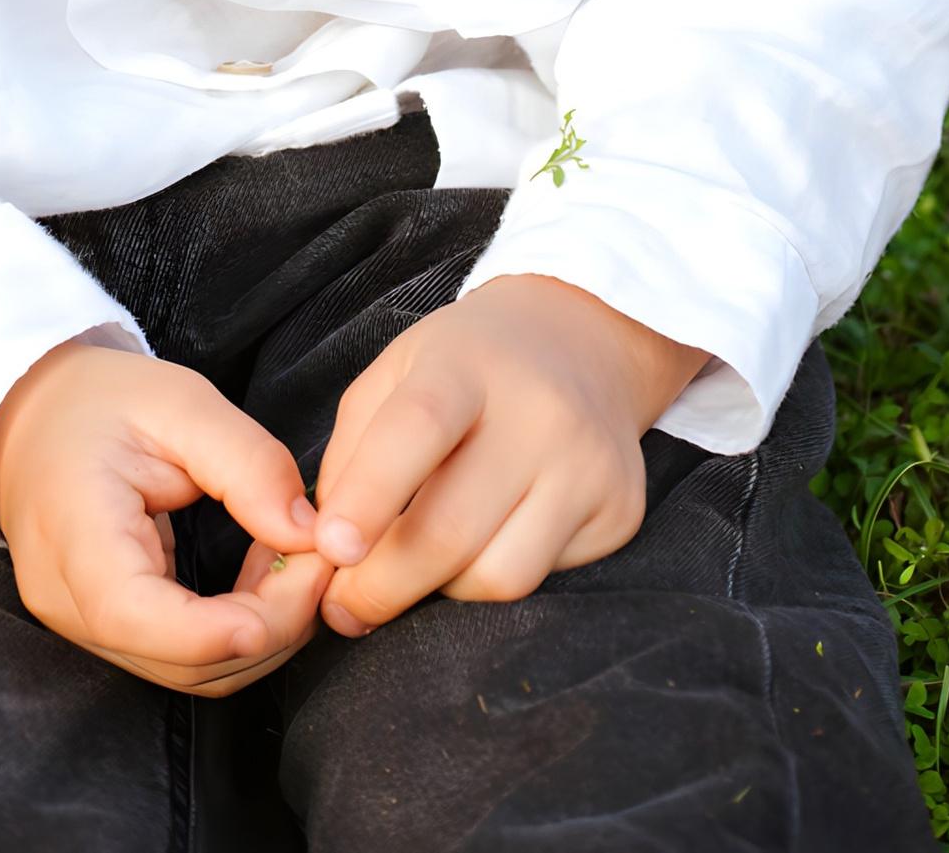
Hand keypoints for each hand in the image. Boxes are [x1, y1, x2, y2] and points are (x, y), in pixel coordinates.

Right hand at [0, 337, 331, 693]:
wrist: (36, 415)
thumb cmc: (99, 401)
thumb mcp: (179, 403)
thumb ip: (247, 464)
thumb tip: (309, 534)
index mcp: (73, 534)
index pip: (139, 617)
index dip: (226, 626)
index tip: (301, 582)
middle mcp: (68, 600)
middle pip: (181, 661)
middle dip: (271, 624)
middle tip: (321, 557)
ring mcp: (82, 625)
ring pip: (189, 671)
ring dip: (260, 631)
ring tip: (294, 559)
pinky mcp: (105, 631)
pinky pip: (180, 655)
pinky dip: (234, 628)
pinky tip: (259, 575)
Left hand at [309, 278, 706, 636]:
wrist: (582, 341)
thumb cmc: (467, 367)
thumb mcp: (397, 373)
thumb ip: (352, 453)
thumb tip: (328, 552)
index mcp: (468, 363)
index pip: (417, 429)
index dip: (368, 496)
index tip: (329, 550)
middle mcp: (540, 412)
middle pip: (451, 529)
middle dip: (382, 585)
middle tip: (345, 606)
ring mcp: (589, 464)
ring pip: (499, 578)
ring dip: (441, 593)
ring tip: (418, 570)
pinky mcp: (620, 511)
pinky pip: (542, 584)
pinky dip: (492, 581)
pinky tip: (482, 547)